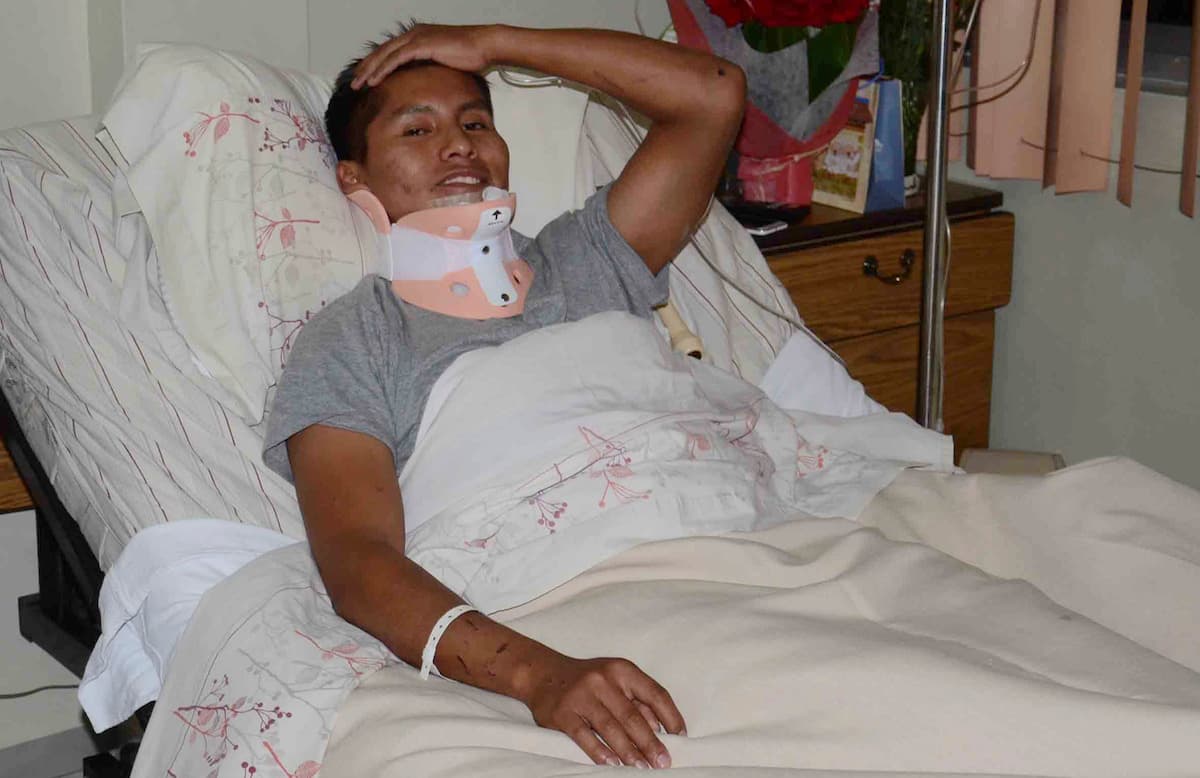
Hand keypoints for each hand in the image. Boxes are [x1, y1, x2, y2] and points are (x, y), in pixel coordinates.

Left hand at [353, 24, 495, 88]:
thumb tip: (427, 85)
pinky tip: (374, 80)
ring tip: (358, 84)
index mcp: (418, 37)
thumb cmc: (472, 56)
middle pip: (382, 51)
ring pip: (385, 55)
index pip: (390, 51)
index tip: (365, 78)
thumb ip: (432, 69)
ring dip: (369, 70)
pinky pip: (396, 59)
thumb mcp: (446, 64)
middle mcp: (414, 34)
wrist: (485, 46)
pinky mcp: (422, 44)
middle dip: (366, 67)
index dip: (375, 64)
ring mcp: (417, 38)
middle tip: (354, 82)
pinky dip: (383, 70)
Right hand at [523, 653, 685, 768]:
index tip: (680, 736)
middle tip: (663, 762)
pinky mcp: (563, 713)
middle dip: (650, 742)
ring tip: (642, 767)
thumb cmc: (587, 679)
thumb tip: (660, 728)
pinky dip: (600, 751)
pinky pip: (584, 736)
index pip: (654, 693)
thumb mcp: (614, 680)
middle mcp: (603, 680)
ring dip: (628, 751)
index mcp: (621, 670)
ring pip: (610, 728)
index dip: (670, 716)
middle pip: (633, 716)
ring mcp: (581, 696)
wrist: (542, 674)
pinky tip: (612, 764)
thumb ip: (637, 700)